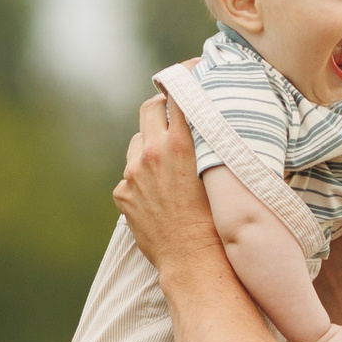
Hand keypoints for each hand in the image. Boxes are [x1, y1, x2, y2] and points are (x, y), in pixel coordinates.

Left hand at [114, 96, 218, 269]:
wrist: (194, 260)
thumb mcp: (219, 174)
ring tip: (169, 169)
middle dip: (160, 108)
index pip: (175, 96)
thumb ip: (210, 145)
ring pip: (137, 143)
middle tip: (172, 116)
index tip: (186, 80)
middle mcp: (152, 154)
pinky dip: (142, 180)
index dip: (180, 85)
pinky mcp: (122, 194)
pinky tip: (159, 198)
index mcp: (180, 144)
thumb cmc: (217, 221)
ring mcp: (132, 174)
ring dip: (150, 147)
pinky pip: (129, 176)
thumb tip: (212, 125)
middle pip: (148, 109)